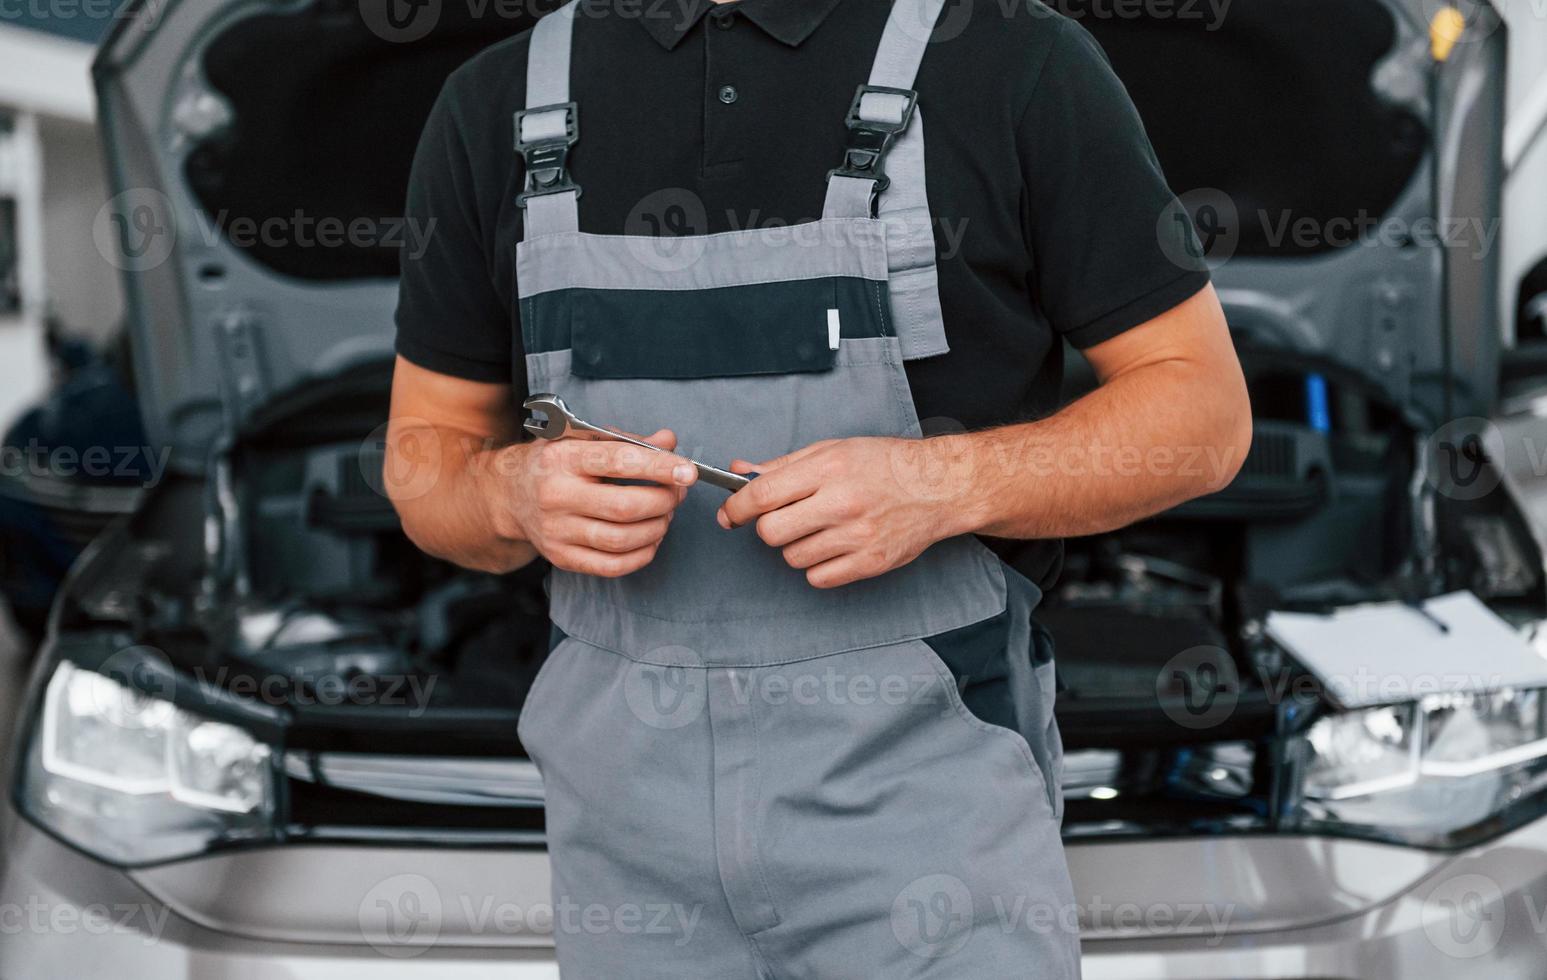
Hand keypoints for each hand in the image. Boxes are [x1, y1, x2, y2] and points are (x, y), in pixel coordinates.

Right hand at [489, 430, 697, 576]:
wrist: (509, 494)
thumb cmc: (555, 464)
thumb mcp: (584, 440)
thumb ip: (629, 441)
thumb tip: (668, 441)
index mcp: (563, 459)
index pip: (618, 461)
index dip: (659, 467)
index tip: (688, 471)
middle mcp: (556, 496)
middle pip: (625, 507)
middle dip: (664, 501)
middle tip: (677, 493)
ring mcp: (557, 531)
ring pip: (622, 539)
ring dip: (657, 528)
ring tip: (665, 514)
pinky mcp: (561, 557)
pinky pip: (612, 566)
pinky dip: (642, 554)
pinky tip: (651, 538)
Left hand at [716, 436, 975, 588]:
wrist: (939, 487)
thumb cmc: (884, 465)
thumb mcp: (833, 450)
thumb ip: (784, 465)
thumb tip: (739, 472)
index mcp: (828, 469)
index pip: (762, 495)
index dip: (738, 507)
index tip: (732, 513)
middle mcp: (841, 503)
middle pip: (771, 533)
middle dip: (768, 528)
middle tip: (783, 520)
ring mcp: (857, 536)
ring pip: (793, 558)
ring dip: (796, 547)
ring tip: (819, 529)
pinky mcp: (870, 563)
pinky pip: (819, 578)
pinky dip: (818, 567)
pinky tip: (833, 547)